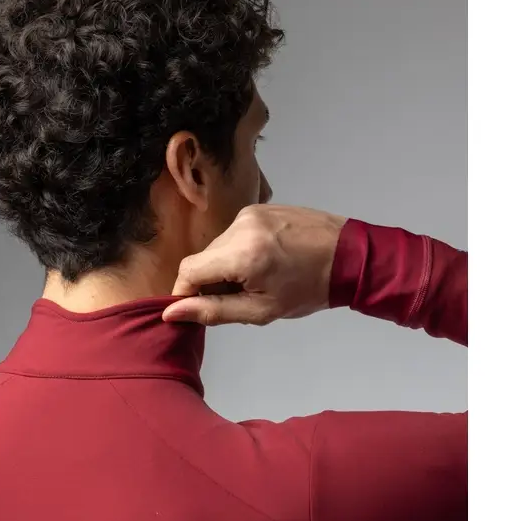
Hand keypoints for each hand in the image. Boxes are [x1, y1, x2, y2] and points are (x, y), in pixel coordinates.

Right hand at [162, 204, 346, 325]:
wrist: (350, 256)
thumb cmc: (308, 290)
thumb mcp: (260, 310)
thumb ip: (213, 311)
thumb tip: (172, 313)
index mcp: (242, 254)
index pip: (188, 270)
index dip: (184, 292)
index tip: (194, 308)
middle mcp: (241, 226)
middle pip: (203, 258)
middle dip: (210, 281)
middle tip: (237, 297)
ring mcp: (250, 213)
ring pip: (218, 247)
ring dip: (225, 266)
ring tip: (257, 278)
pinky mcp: (259, 207)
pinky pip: (234, 234)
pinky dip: (239, 251)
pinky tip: (265, 261)